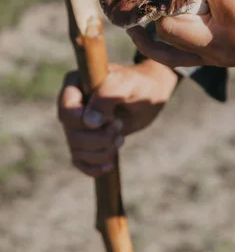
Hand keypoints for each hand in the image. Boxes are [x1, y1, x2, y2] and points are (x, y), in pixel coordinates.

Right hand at [58, 59, 177, 176]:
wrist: (150, 96)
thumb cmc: (139, 84)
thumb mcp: (126, 85)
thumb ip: (106, 97)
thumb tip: (88, 122)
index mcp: (75, 84)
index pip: (66, 110)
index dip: (84, 121)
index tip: (109, 119)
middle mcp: (72, 105)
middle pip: (71, 134)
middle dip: (99, 138)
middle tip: (119, 126)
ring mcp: (77, 125)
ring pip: (76, 150)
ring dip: (101, 152)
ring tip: (120, 139)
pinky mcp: (87, 140)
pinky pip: (79, 161)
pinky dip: (94, 167)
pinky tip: (110, 163)